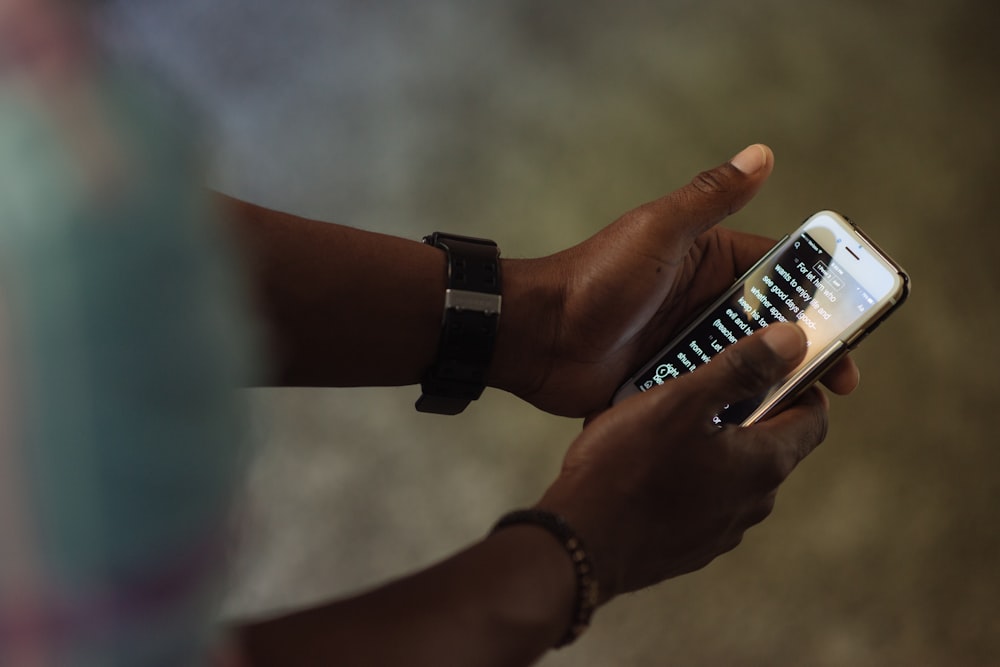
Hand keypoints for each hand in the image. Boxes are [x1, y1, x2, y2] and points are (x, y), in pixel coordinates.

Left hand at [490, 144, 857, 417]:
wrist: (538, 337)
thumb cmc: (596, 278)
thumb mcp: (657, 232)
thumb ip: (709, 198)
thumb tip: (763, 153)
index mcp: (708, 261)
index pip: (781, 275)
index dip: (821, 297)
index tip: (855, 322)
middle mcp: (702, 302)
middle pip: (771, 326)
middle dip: (807, 349)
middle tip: (841, 382)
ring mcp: (685, 344)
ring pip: (746, 363)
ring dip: (775, 381)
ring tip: (808, 409)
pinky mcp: (668, 380)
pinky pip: (714, 392)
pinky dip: (737, 404)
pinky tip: (762, 427)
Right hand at [535, 323, 827, 600]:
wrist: (581, 541)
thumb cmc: (626, 468)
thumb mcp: (680, 400)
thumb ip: (739, 368)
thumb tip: (790, 340)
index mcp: (764, 462)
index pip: (814, 418)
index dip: (799, 386)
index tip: (772, 365)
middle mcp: (755, 502)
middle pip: (771, 444)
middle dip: (747, 412)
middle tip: (704, 387)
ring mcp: (724, 529)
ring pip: (735, 473)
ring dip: (715, 446)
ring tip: (667, 425)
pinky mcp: (694, 545)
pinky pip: (706, 500)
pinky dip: (691, 478)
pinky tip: (650, 466)